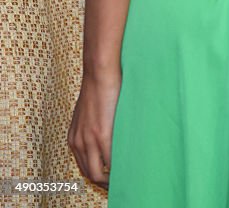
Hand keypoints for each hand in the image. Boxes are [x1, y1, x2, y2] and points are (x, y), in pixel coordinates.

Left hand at [68, 70, 121, 189]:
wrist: (100, 71)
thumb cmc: (98, 86)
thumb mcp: (88, 112)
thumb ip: (92, 127)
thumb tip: (105, 134)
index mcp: (74, 138)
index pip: (85, 167)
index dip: (99, 174)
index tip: (112, 176)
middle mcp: (78, 143)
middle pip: (91, 174)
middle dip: (106, 182)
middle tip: (122, 180)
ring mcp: (89, 141)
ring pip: (98, 174)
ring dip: (112, 180)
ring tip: (127, 177)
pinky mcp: (102, 135)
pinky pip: (111, 162)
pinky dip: (120, 168)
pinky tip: (131, 166)